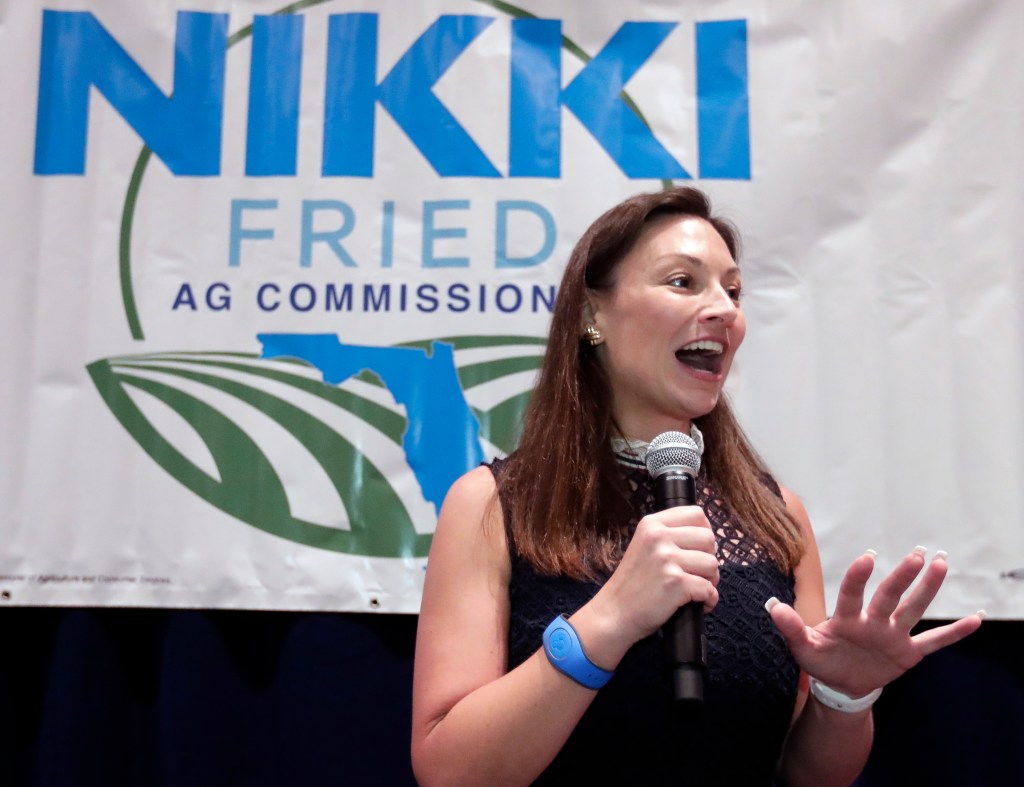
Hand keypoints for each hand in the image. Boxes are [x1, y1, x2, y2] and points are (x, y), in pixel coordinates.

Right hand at [589, 506, 719, 647]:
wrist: (614, 613)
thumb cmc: (632, 584)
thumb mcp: (643, 546)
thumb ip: (669, 536)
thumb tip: (709, 540)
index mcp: (651, 524)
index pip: (696, 514)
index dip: (705, 532)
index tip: (699, 548)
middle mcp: (658, 537)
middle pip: (708, 539)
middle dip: (709, 558)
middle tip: (697, 574)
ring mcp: (667, 559)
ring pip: (712, 564)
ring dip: (710, 581)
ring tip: (695, 590)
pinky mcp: (675, 582)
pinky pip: (709, 589)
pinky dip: (709, 600)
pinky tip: (698, 605)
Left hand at [765, 547, 983, 698]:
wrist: (840, 684)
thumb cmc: (821, 660)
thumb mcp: (802, 648)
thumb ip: (790, 627)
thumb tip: (771, 607)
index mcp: (847, 618)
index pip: (852, 594)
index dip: (858, 577)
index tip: (868, 557)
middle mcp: (873, 621)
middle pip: (889, 596)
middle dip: (902, 576)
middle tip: (917, 554)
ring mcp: (892, 635)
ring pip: (913, 609)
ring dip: (928, 589)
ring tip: (941, 564)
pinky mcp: (907, 653)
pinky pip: (934, 642)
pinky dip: (954, 633)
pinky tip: (975, 619)